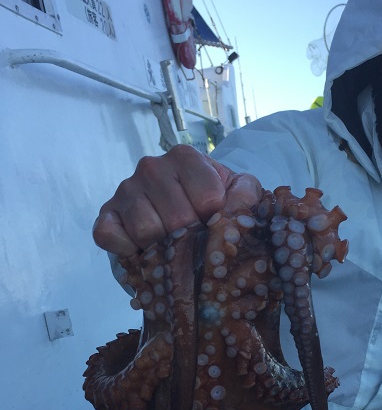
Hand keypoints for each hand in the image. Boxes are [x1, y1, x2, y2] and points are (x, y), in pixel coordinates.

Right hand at [93, 145, 261, 255]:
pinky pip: (109, 236)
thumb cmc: (209, 207)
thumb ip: (246, 194)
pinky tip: (143, 251)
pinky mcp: (106, 215)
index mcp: (185, 158)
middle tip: (192, 240)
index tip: (213, 221)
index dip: (214, 219)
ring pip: (146, 230)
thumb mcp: (236, 195)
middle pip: (177, 218)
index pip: (207, 198)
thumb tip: (242, 199)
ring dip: (162, 247)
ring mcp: (126, 190)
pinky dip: (128, 251)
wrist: (179, 221)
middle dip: (190, 238)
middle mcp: (151, 167)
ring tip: (170, 244)